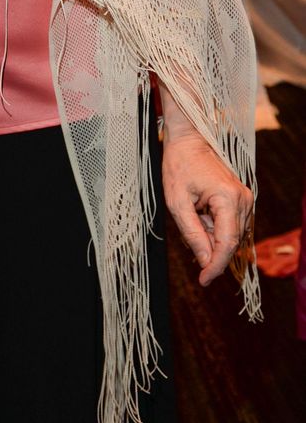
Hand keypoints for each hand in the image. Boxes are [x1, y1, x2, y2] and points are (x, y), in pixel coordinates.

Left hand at [162, 129, 252, 285]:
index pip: (227, 244)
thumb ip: (192, 233)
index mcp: (229, 199)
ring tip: (191, 217)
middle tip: (188, 245)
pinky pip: (229, 225)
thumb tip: (204, 261)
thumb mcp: (177, 202)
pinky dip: (214, 229)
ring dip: (210, 238)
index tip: (203, 281)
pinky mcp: (241, 200)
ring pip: (230, 235)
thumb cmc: (179, 166)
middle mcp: (244, 201)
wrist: (188, 141)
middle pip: (230, 242)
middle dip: (209, 251)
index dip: (215, 266)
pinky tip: (198, 215)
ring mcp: (245, 200)